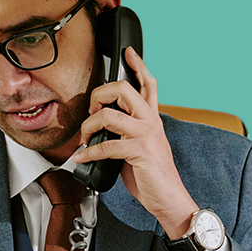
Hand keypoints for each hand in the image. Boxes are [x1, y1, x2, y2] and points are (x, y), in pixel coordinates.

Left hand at [74, 47, 198, 243]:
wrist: (170, 199)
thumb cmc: (153, 176)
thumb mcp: (140, 147)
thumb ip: (125, 133)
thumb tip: (100, 130)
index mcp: (152, 118)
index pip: (148, 83)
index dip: (138, 65)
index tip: (128, 52)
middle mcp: (150, 121)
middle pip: (123, 89)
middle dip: (99, 94)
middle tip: (92, 110)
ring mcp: (146, 135)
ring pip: (109, 115)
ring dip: (88, 126)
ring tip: (84, 138)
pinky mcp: (139, 151)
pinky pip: (105, 146)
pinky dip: (88, 152)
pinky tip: (81, 157)